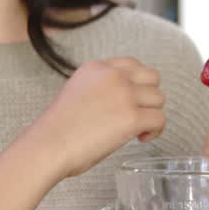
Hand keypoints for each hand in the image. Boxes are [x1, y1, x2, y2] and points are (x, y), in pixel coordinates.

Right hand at [29, 57, 165, 177]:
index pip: (131, 64)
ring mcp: (124, 95)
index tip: (131, 99)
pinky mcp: (132, 117)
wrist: (48, 145)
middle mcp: (113, 76)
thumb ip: (99, 89)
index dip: (137, 84)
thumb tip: (120, 102)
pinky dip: (155, 131)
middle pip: (152, 77)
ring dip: (152, 114)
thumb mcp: (76, 93)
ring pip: (159, 98)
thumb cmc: (57, 129)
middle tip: (138, 114)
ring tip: (139, 129)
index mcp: (96, 68)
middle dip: (148, 96)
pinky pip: (160, 119)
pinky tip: (141, 138)